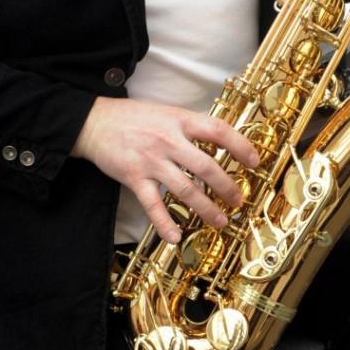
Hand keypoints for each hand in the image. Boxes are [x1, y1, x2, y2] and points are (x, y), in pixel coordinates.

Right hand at [71, 96, 259, 243]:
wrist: (93, 121)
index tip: (255, 162)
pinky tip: (175, 236)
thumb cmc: (135, 118)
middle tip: (238, 201)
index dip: (241, 146)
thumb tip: (222, 142)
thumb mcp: (167, 113)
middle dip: (226, 187)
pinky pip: (152, 204)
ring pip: (185, 189)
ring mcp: (151, 160)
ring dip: (205, 208)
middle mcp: (168, 140)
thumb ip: (191, 127)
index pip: (218, 131)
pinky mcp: (134, 176)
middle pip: (206, 166)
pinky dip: (164, 223)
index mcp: (180, 120)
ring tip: (220, 221)